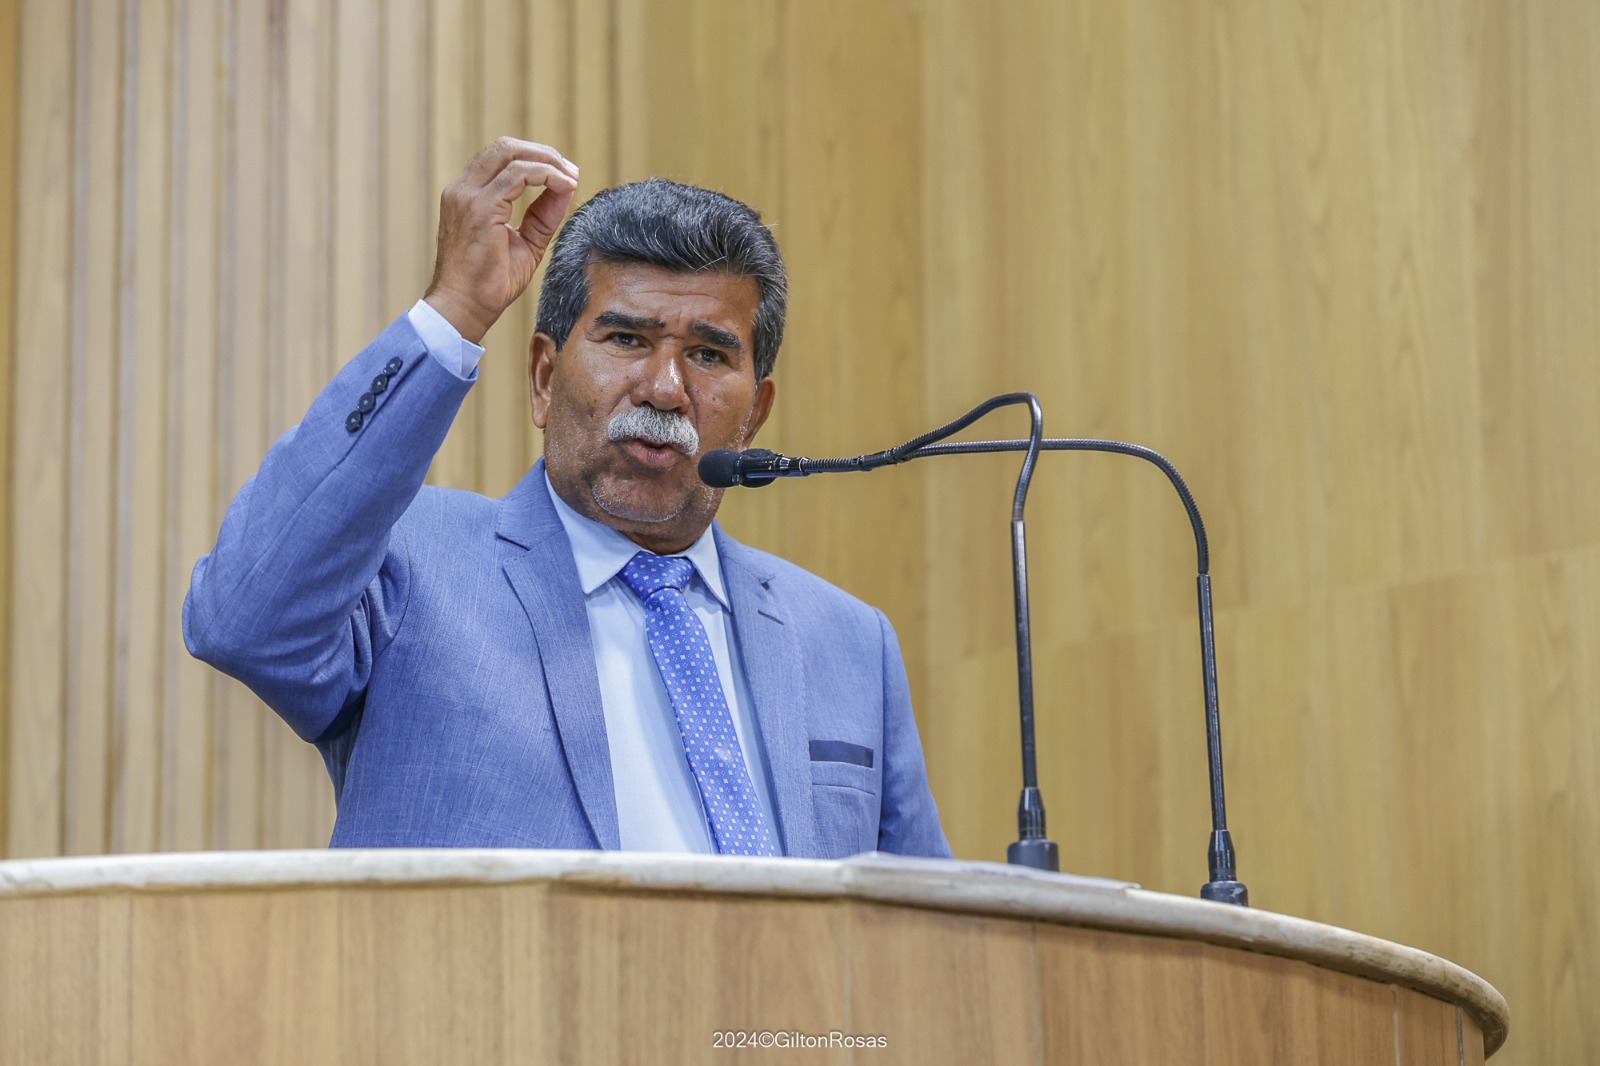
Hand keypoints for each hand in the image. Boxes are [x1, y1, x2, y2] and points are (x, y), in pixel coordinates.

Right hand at [424, 137, 579, 343]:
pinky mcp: (480, 208)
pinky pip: (519, 175)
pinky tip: (564, 187)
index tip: (565, 175)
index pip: (501, 159)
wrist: (464, 308)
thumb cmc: (489, 283)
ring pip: (512, 154)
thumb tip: (566, 188)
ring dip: (548, 162)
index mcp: (467, 196)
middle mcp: (463, 190)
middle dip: (544, 153)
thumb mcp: (524, 243)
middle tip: (571, 170)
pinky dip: (546, 175)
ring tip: (571, 178)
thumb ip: (542, 215)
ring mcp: (468, 196)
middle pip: (505, 147)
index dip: (536, 160)